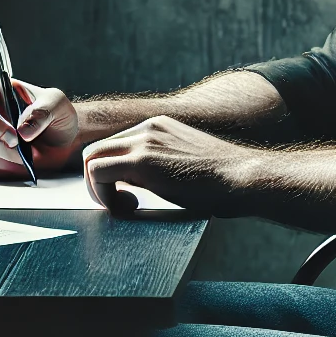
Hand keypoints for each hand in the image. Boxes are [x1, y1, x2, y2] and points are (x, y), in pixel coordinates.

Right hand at [0, 75, 80, 178]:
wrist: (60, 138)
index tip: (14, 137)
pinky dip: (1, 170)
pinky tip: (18, 166)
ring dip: (0, 160)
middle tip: (21, 154)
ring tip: (24, 159)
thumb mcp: (56, 104)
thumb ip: (42, 112)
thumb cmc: (54, 114)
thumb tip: (23, 131)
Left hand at [81, 116, 249, 214]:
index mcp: (158, 128)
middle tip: (120, 204)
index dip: (112, 175)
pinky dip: (102, 195)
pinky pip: (97, 173)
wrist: (244, 178)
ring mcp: (144, 141)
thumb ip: (162, 166)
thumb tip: (140, 185)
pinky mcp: (142, 160)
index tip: (128, 197)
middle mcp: (148, 128)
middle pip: (97, 150)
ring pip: (91, 159)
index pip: (115, 146)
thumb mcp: (187, 164)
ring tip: (124, 208)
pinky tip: (129, 208)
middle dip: (98, 181)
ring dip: (98, 189)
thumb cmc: (225, 181)